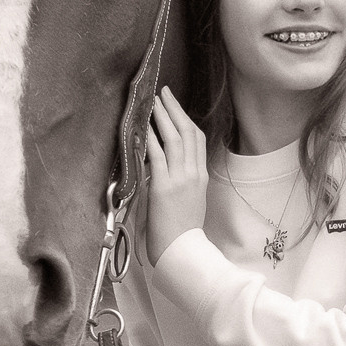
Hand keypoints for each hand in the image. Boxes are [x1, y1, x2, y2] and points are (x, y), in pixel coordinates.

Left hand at [144, 86, 207, 260]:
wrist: (183, 252)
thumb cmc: (182, 233)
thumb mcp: (188, 201)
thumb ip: (179, 181)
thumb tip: (162, 166)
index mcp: (201, 177)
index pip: (197, 140)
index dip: (186, 119)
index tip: (176, 106)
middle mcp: (194, 174)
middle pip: (188, 133)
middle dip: (175, 110)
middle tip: (164, 93)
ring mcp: (181, 179)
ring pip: (175, 139)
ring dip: (163, 118)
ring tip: (154, 102)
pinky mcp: (165, 187)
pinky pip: (157, 156)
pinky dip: (150, 139)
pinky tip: (143, 127)